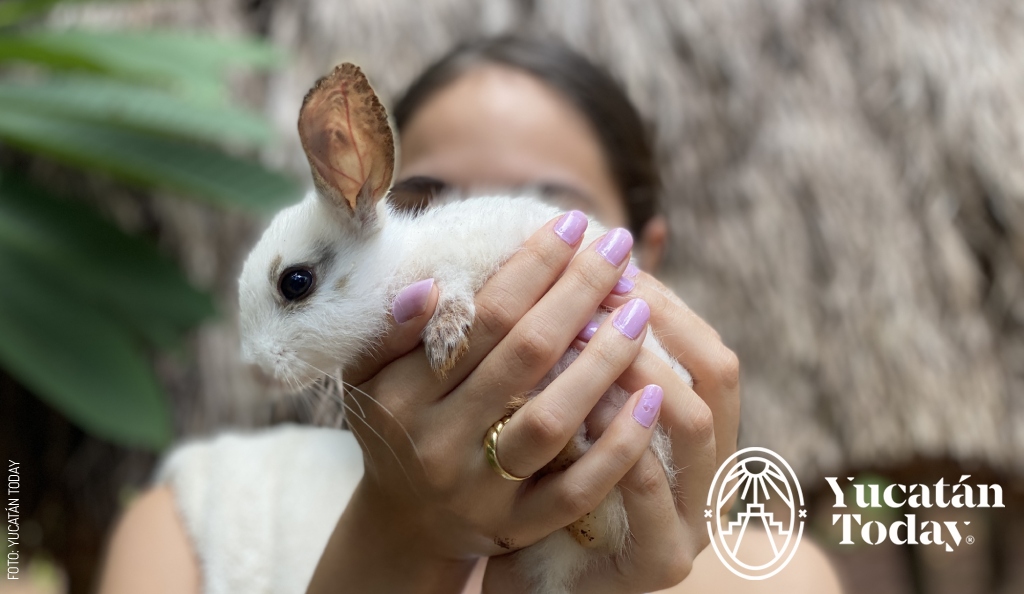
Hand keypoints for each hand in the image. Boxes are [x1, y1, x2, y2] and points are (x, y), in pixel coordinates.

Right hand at [307, 215, 664, 592]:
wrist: (404, 522)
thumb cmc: (397, 424)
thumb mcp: (371, 375)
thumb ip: (392, 330)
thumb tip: (431, 284)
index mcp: (400, 395)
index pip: (480, 318)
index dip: (531, 266)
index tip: (572, 223)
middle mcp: (437, 443)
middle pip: (523, 356)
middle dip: (577, 292)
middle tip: (617, 247)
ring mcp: (481, 489)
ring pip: (552, 419)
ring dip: (603, 360)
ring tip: (640, 309)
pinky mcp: (518, 526)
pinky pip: (576, 488)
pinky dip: (618, 444)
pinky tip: (652, 397)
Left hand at [489, 270, 739, 593]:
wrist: (542, 585)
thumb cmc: (557, 487)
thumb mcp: (581, 414)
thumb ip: (598, 353)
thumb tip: (614, 253)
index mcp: (704, 439)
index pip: (711, 353)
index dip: (669, 305)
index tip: (615, 264)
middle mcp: (714, 475)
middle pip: (717, 379)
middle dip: (660, 324)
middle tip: (603, 288)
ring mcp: (694, 520)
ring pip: (693, 425)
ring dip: (642, 366)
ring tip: (587, 328)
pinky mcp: (659, 560)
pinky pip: (645, 485)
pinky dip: (617, 434)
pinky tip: (577, 398)